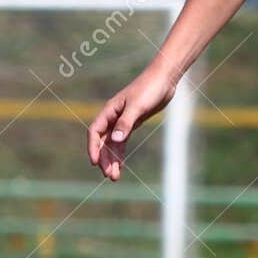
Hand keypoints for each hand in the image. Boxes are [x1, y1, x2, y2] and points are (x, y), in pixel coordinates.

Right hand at [87, 66, 177, 180]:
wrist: (164, 80)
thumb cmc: (149, 89)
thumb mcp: (137, 107)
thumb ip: (126, 123)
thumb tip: (115, 140)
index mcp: (110, 111)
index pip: (95, 132)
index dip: (93, 147)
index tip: (95, 162)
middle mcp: (113, 117)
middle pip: (103, 141)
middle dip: (104, 159)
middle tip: (109, 176)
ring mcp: (122, 121)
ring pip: (112, 144)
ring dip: (112, 160)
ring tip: (114, 177)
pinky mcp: (132, 123)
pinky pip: (122, 142)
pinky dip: (120, 153)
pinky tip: (121, 165)